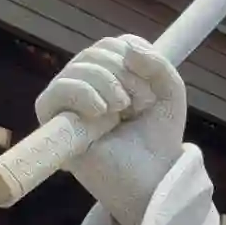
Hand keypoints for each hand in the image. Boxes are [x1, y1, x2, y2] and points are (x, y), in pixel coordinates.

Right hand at [35, 34, 186, 224]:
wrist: (151, 179)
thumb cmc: (158, 140)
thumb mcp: (170, 95)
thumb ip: (158, 64)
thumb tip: (127, 48)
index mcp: (110, 76)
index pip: (113, 45)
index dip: (135, 60)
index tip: (149, 94)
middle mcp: (85, 84)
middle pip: (96, 53)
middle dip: (125, 75)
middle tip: (136, 107)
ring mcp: (68, 103)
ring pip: (79, 67)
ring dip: (108, 84)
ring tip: (121, 112)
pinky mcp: (55, 123)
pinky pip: (58, 90)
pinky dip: (82, 93)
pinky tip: (101, 111)